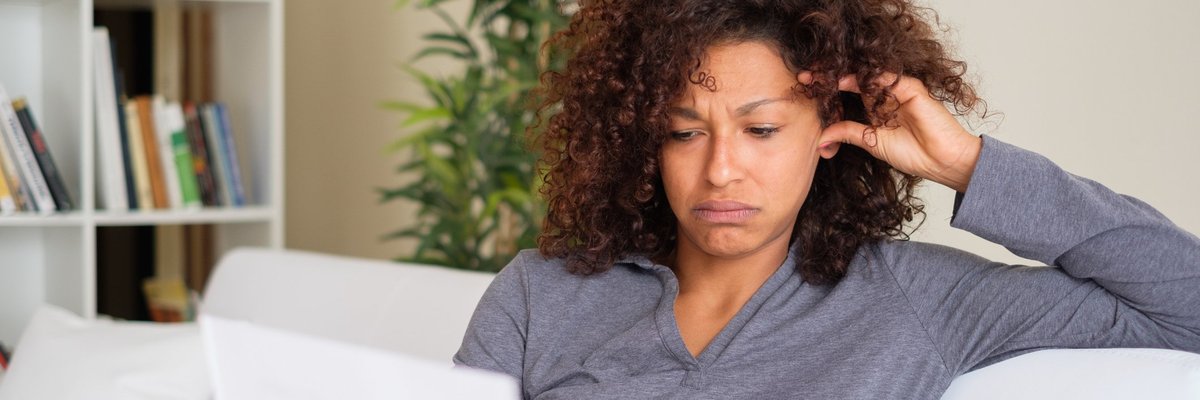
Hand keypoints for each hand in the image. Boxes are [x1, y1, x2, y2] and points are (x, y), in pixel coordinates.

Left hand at [816, 72, 981, 192]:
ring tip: (823, 77)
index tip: (804, 87)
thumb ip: (849, 134)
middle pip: (855, 79)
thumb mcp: (872, 142)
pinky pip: (890, 79)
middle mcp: (886, 95)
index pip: (849, 91)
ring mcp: (899, 91)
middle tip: (806, 77)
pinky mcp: (913, 90)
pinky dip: (870, 78)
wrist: (941, 161)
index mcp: (876, 107)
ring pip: (870, 76)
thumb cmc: (914, 154)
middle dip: (830, 77)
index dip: (828, 88)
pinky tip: (850, 80)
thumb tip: (820, 138)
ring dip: (845, 75)